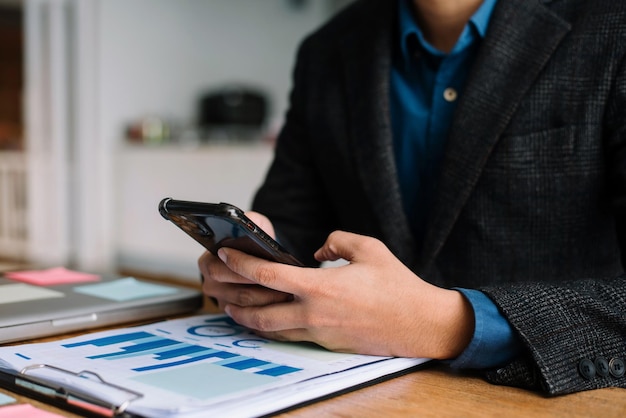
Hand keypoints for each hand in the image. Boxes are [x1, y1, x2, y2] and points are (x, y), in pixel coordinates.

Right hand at [198, 211, 291, 309]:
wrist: (254, 256)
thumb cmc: (253, 241)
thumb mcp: (251, 224)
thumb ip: (249, 220)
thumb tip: (249, 222)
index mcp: (208, 262)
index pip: (221, 270)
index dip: (244, 271)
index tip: (265, 269)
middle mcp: (210, 284)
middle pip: (238, 293)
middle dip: (263, 290)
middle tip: (285, 286)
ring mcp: (222, 302)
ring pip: (248, 307)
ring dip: (269, 301)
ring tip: (290, 294)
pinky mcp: (235, 316)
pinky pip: (252, 317)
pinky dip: (269, 311)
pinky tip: (284, 302)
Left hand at [219, 231, 474, 359]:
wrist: (420, 323)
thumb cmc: (397, 285)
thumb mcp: (368, 248)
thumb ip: (337, 240)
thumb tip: (318, 250)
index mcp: (320, 287)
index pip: (268, 276)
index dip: (241, 264)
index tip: (225, 254)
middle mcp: (313, 313)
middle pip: (258, 310)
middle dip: (231, 296)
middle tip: (215, 283)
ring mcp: (318, 332)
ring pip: (268, 329)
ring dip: (244, 317)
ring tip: (229, 305)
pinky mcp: (325, 343)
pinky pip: (287, 336)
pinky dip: (267, 328)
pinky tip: (261, 319)